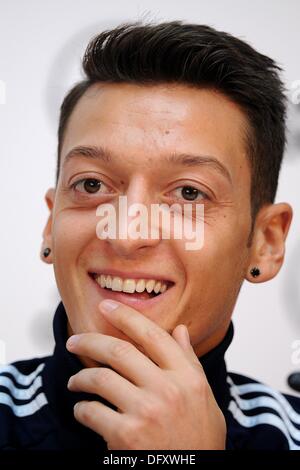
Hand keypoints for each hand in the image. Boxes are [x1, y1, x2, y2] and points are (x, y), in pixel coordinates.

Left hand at [66, 300, 225, 449]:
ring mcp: (146, 412)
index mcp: (187, 377)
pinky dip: (81, 409)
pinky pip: (91, 411)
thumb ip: (190, 362)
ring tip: (75, 382)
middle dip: (89, 341)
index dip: (125, 315)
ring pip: (100, 378)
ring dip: (80, 378)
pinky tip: (83, 410)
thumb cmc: (199, 439)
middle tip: (74, 341)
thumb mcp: (204, 397)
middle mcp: (167, 390)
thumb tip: (180, 330)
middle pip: (118, 350)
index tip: (106, 306)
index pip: (153, 335)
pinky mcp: (126, 437)